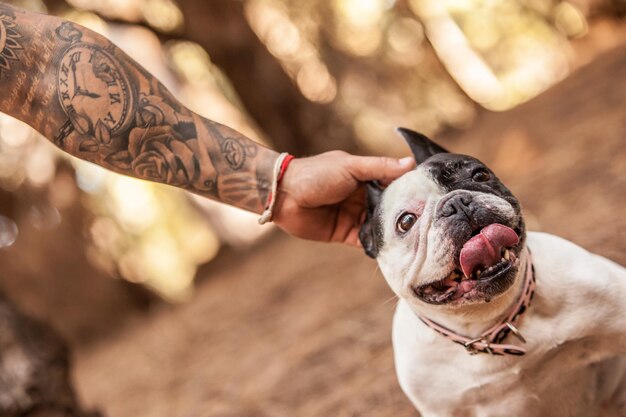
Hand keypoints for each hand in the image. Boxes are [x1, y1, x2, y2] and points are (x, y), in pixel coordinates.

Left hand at [273, 151, 414, 245]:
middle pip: (389, 208)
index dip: (410, 191)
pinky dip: (378, 245)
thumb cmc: (316, 174)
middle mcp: (362, 197)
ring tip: (414, 240)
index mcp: (365, 177)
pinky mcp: (345, 234)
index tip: (431, 198)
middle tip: (428, 224)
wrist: (285, 195)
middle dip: (404, 215)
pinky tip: (392, 250)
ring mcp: (354, 216)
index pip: (394, 184)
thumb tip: (411, 163)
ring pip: (380, 226)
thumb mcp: (351, 166)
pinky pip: (366, 241)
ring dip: (392, 232)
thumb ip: (380, 167)